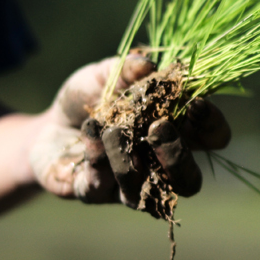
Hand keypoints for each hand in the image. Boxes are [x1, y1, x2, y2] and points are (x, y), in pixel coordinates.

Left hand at [28, 54, 230, 207]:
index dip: (211, 124)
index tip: (195, 103)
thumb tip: (146, 65)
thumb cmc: (90, 99)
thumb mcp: (106, 75)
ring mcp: (128, 186)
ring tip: (112, 130)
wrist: (46, 127)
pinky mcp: (95, 194)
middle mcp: (160, 167)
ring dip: (129, 161)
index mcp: (178, 132)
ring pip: (144, 194)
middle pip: (189, 182)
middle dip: (177, 158)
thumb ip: (127, 70)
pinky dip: (97, 158)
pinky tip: (90, 133)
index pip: (213, 138)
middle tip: (158, 128)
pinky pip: (101, 187)